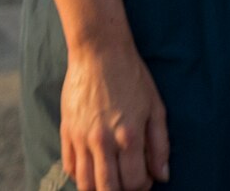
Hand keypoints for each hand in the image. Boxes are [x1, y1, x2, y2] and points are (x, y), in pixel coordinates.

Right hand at [60, 39, 169, 190]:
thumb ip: (160, 144)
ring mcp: (81, 138)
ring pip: (84, 184)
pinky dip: (81, 175)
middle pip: (107, 189)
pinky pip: (69, 167)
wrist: (99, 52)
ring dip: (99, 189)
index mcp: (129, 135)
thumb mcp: (156, 107)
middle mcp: (103, 141)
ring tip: (111, 180)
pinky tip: (94, 168)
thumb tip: (163, 175)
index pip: (134, 182)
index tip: (147, 179)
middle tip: (128, 183)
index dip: (143, 187)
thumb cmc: (132, 77)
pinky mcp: (66, 132)